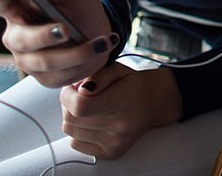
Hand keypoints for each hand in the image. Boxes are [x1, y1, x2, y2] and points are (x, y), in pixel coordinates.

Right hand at [0, 0, 116, 86]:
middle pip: (22, 39)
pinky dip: (84, 63)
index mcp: (17, 10)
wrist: (98, 32)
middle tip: (66, 29)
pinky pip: (60, 75)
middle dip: (44, 35)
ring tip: (100, 42)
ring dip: (76, 53)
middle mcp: (16, 37)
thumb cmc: (78, 8)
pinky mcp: (44, 77)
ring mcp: (28, 59)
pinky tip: (99, 50)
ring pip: (44, 61)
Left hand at [60, 63, 182, 158]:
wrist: (154, 103)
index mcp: (123, 101)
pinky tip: (92, 121)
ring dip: (72, 117)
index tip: (71, 87)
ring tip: (87, 107)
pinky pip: (76, 144)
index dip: (67, 96)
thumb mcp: (117, 69)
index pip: (81, 106)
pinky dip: (78, 131)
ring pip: (70, 131)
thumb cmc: (132, 84)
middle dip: (68, 103)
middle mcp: (120, 126)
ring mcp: (116, 142)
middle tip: (79, 94)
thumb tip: (78, 90)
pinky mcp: (111, 153)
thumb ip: (97, 75)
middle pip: (71, 119)